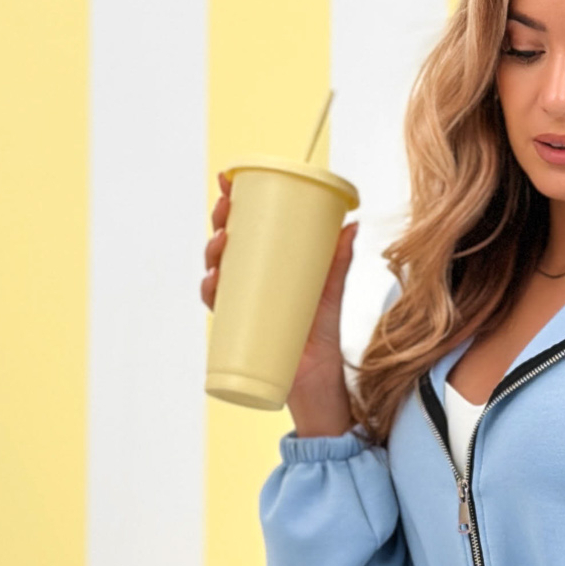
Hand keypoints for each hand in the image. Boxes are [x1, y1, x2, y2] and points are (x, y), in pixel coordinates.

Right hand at [201, 172, 358, 436]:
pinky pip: (219, 309)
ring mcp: (242, 307)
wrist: (319, 384)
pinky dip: (212, 292)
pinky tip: (213, 281)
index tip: (228, 181)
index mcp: (269, 268)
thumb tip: (352, 224)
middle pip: (226, 247)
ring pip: (217, 273)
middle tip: (226, 213)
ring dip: (213, 254)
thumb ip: (338, 262)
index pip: (245, 229)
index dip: (232, 204)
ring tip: (224, 244)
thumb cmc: (322, 338)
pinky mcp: (240, 330)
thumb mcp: (331, 292)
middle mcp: (250, 285)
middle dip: (219, 224)